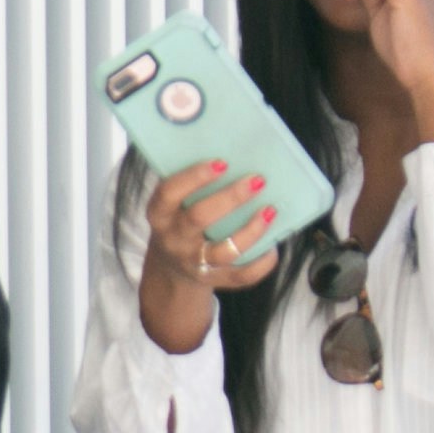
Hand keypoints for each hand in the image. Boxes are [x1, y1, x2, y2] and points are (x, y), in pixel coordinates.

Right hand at [135, 156, 280, 353]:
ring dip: (251, 230)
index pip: (169, 193)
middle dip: (231, 198)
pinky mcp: (216, 280)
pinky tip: (273, 245)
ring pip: (225, 250)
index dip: (194, 177)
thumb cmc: (180, 221)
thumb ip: (191, 183)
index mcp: (160, 214)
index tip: (222, 163)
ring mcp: (195, 263)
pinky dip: (262, 261)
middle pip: (200, 218)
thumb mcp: (173, 204)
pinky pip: (242, 275)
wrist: (172, 269)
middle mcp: (174, 240)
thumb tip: (233, 152)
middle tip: (257, 180)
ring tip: (270, 210)